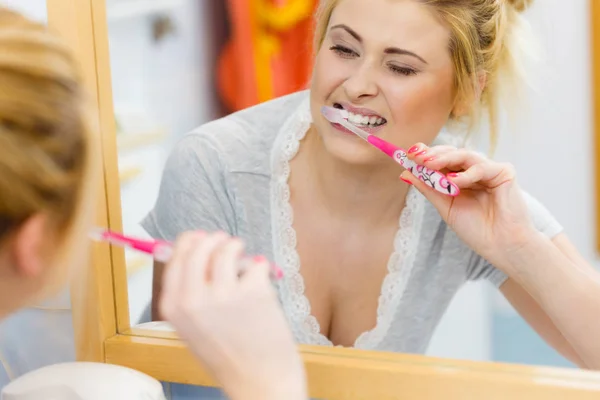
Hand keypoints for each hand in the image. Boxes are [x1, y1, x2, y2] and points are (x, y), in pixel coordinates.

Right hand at [159, 231, 306, 399]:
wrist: (259, 381)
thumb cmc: (229, 356)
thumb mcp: (194, 327)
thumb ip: (191, 291)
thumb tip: (197, 249)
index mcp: (173, 307)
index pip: (176, 256)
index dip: (190, 242)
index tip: (201, 237)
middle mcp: (193, 299)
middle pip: (198, 246)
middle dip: (214, 239)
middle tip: (227, 242)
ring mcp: (223, 294)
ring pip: (227, 249)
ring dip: (237, 248)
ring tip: (246, 260)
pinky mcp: (252, 291)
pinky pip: (256, 264)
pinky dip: (260, 269)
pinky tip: (261, 285)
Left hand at [400, 143, 537, 266]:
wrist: (501, 246)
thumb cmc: (476, 229)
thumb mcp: (445, 207)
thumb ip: (428, 188)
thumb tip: (405, 173)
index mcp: (460, 178)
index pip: (442, 160)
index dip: (426, 154)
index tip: (408, 153)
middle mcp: (474, 171)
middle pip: (452, 153)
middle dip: (432, 154)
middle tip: (416, 156)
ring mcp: (489, 170)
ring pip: (465, 155)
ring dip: (445, 159)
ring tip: (429, 164)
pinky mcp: (504, 172)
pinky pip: (482, 167)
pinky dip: (466, 174)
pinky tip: (454, 181)